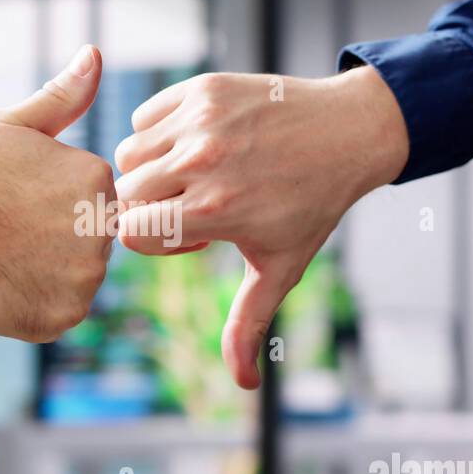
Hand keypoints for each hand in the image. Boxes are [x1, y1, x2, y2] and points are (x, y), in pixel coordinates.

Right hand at [0, 44, 115, 342]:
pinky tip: (7, 283)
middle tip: (11, 231)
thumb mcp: (11, 125)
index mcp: (97, 178)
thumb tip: (93, 54)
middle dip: (57, 235)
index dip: (52, 199)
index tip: (18, 201)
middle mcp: (103, 228)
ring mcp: (87, 276)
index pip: (93, 195)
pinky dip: (38, 302)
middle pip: (90, 236)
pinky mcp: (67, 315)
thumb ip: (62, 97)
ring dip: (49, 270)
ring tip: (7, 256)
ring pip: (78, 274)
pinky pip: (61, 309)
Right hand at [114, 66, 408, 388]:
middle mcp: (202, 162)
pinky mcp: (200, 87)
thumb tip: (241, 385)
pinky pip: (144, 117)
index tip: (194, 237)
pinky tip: (194, 144)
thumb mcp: (279, 267)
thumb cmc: (311, 206)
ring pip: (128, 154)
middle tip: (193, 207)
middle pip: (124, 196)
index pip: (133, 235)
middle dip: (148, 209)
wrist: (348, 132)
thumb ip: (247, 324)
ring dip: (148, 170)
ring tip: (191, 176)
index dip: (156, 244)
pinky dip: (158, 133)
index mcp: (216, 209)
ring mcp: (200, 120)